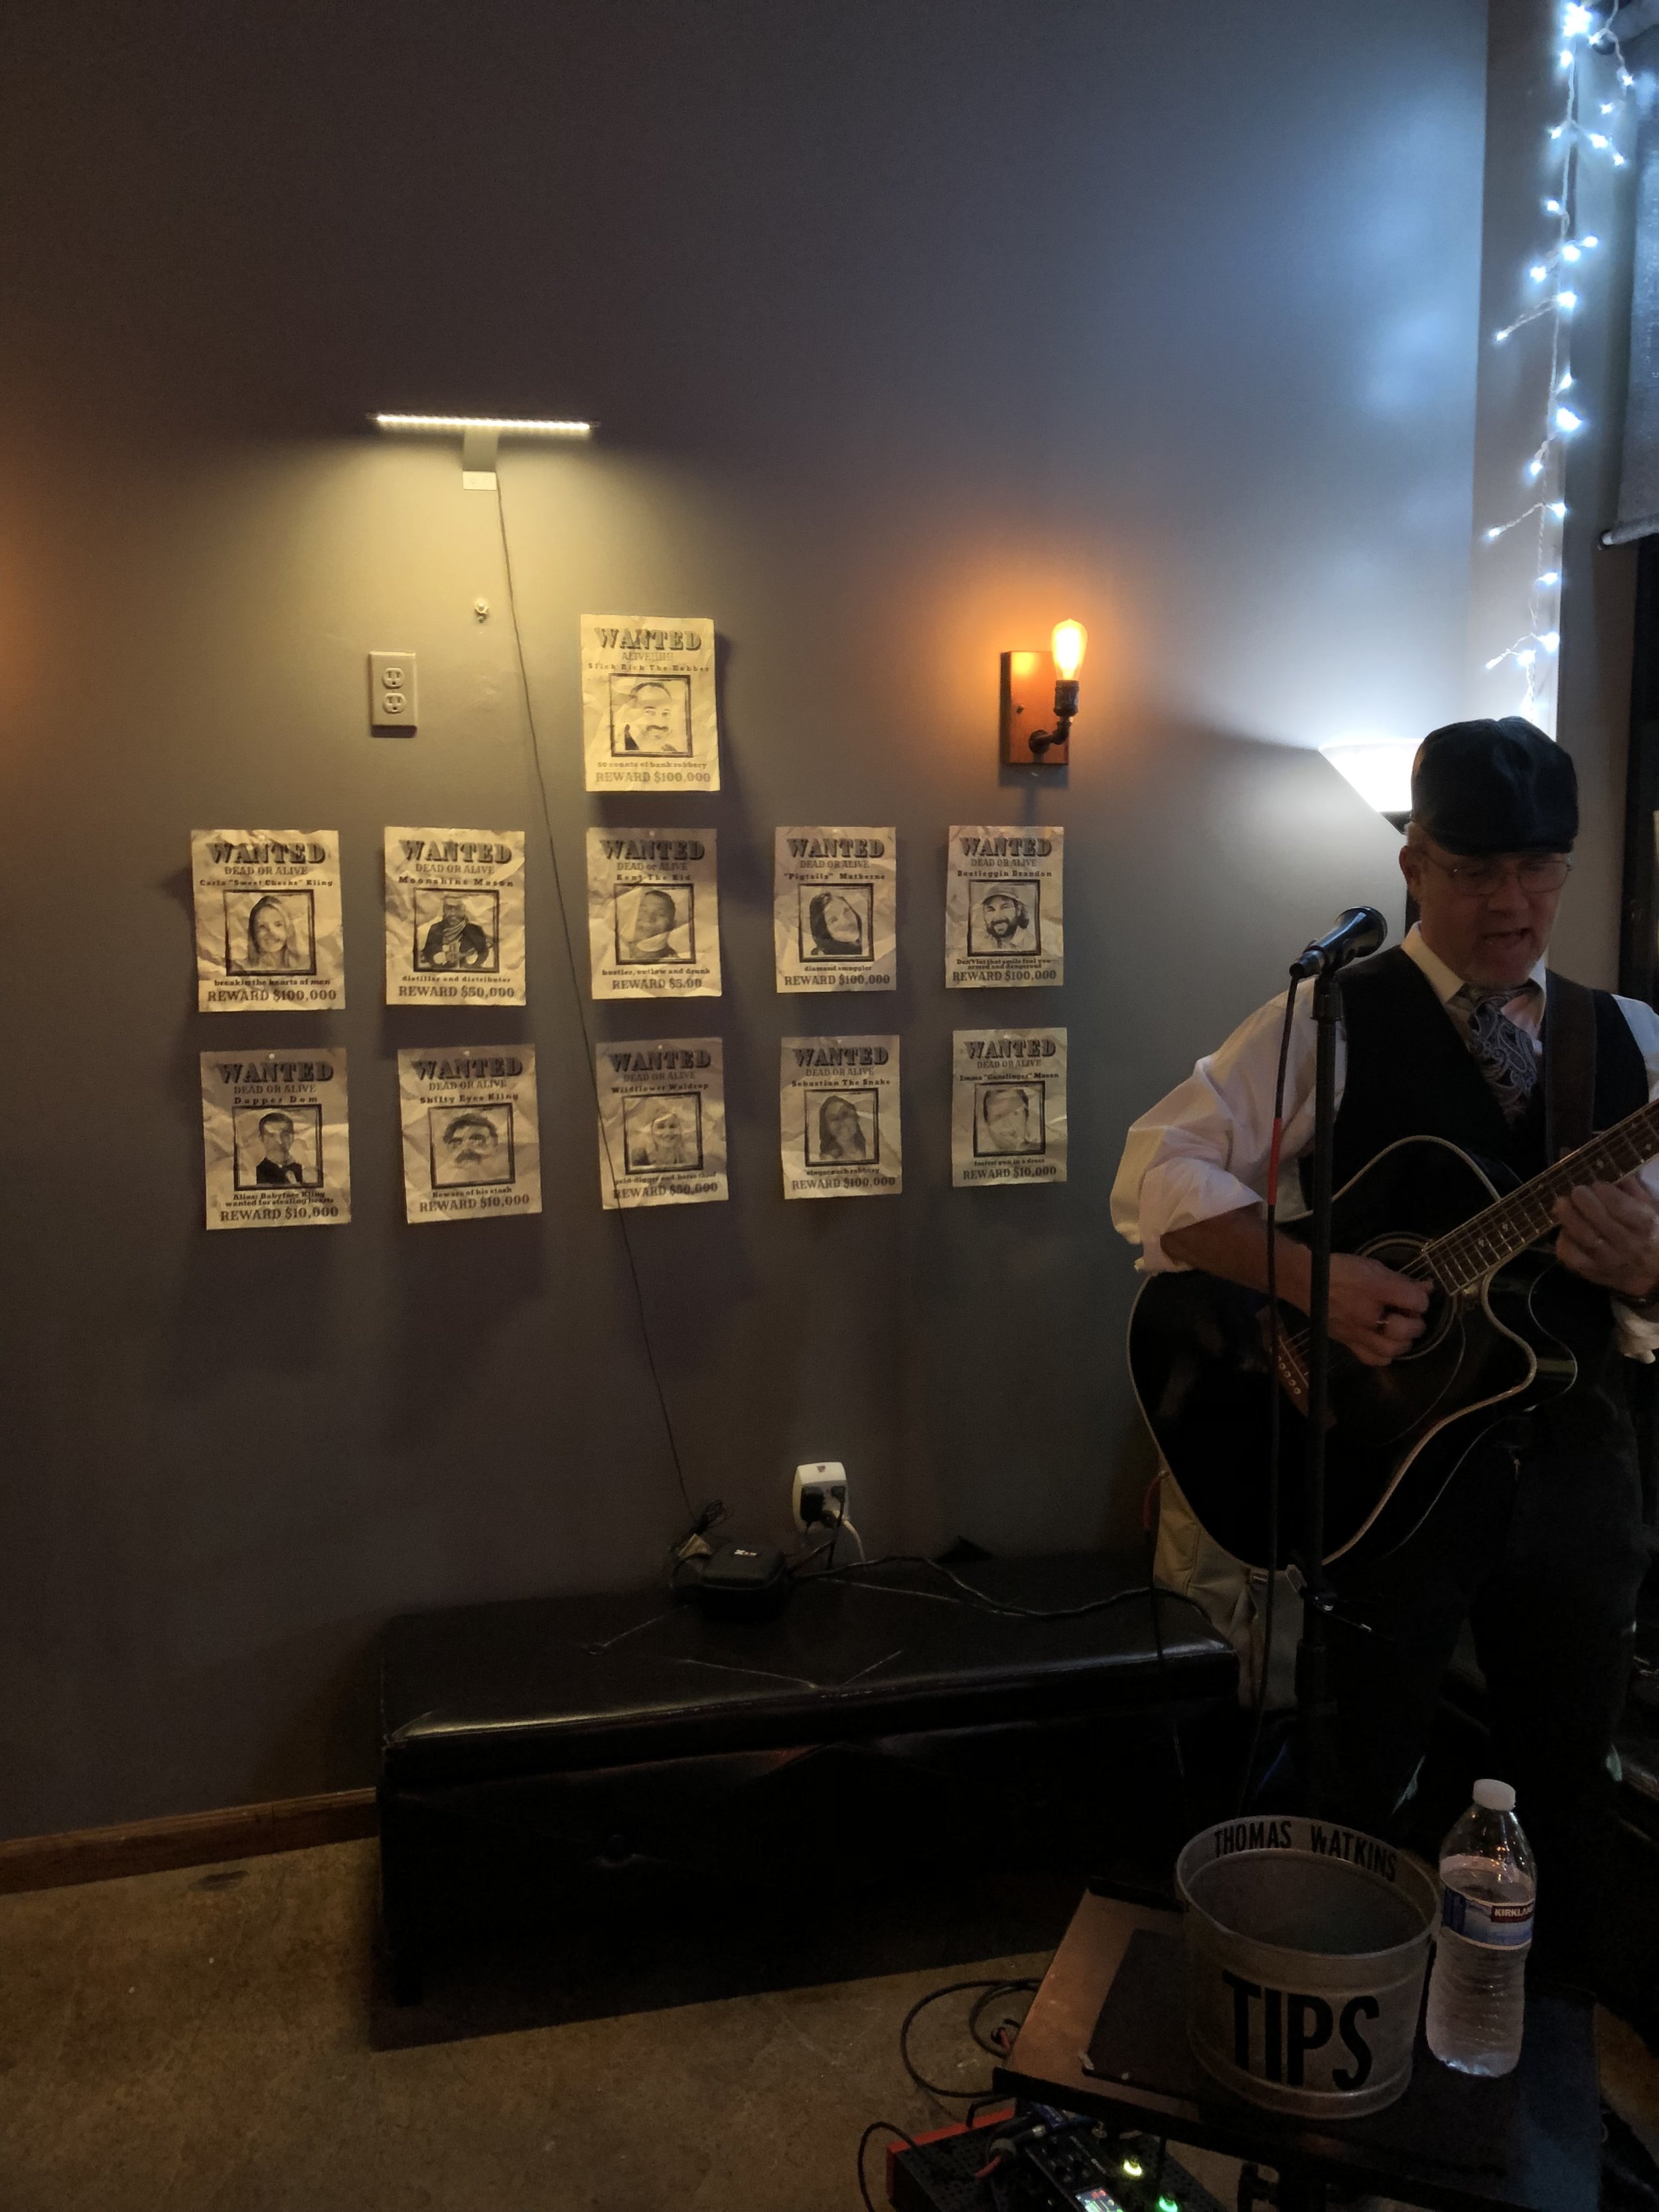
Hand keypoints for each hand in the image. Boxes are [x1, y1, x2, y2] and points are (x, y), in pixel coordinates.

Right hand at [1323, 1253, 1429, 1366]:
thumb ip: (1401, 1279)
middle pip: (1407, 1329)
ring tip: (1400, 1332)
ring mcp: (1357, 1332)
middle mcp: (1369, 1313)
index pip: (1416, 1300)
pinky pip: (1374, 1358)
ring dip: (1403, 1342)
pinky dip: (1385, 1355)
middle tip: (1410, 1316)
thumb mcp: (1374, 1267)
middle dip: (1416, 1323)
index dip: (1422, 1299)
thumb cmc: (1341, 1269)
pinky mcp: (1347, 1343)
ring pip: (1393, 1349)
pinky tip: (1384, 1343)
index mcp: (1376, 1287)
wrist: (1305, 1281)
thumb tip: (1426, 1288)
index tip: (1417, 1296)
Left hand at [1554, 1176, 1658, 1297]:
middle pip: (1601, 1221)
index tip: (1597, 1184)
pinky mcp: (1593, 1272)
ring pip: (1586, 1239)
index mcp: (1644, 1225)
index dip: (1606, 1193)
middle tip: (1576, 1190)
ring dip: (1569, 1218)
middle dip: (1584, 1202)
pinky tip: (1563, 1230)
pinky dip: (1564, 1243)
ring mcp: (1609, 1261)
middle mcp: (1628, 1244)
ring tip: (1562, 1203)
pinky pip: (1573, 1258)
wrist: (1653, 1273)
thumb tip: (1613, 1170)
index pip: (1622, 1208)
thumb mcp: (1650, 1209)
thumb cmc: (1650, 1233)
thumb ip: (1633, 1190)